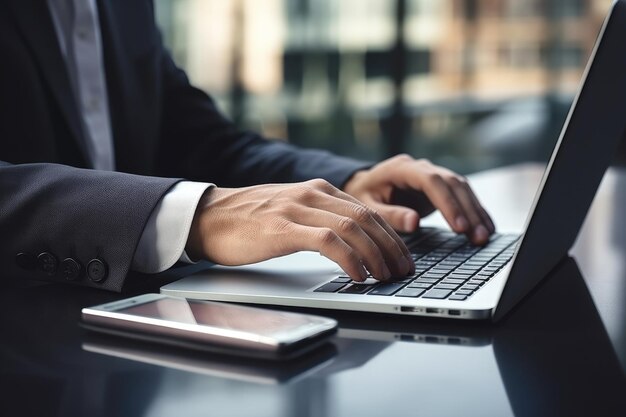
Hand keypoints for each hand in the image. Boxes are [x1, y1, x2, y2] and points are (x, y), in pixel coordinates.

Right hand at [186, 179, 414, 281]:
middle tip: (403, 270)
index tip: (401, 256)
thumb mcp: (291, 211)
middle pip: (366, 217)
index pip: (366, 210)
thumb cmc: (247, 220)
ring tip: (385, 276)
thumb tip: (349, 242)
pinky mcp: (283, 228)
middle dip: (391, 246)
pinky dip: (350, 259)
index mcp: (317, 189)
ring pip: (353, 228)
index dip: (390, 234)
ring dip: (376, 254)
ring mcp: (298, 209)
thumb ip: (318, 218)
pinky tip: (358, 274)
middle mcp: (312, 194)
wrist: (207, 216)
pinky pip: (328, 242)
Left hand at [343, 154, 494, 244]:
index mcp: (401, 168)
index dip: (447, 203)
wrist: (363, 186)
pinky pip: (462, 195)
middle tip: (478, 236)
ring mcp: (433, 175)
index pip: (431, 181)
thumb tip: (414, 222)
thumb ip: (390, 214)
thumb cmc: (362, 196)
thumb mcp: (368, 207)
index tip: (458, 227)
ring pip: (462, 188)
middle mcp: (421, 167)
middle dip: (468, 211)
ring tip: (484, 237)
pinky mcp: (440, 187)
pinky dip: (475, 211)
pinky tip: (486, 227)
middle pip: (453, 184)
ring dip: (475, 212)